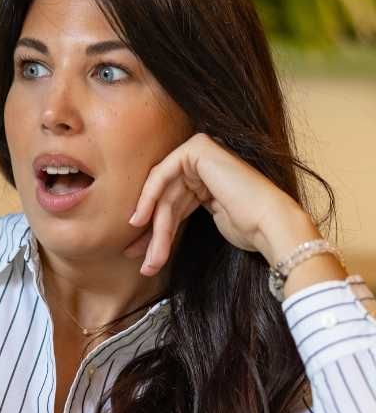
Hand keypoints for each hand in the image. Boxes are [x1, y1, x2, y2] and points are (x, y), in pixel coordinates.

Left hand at [127, 133, 318, 275]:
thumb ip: (177, 218)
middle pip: (167, 200)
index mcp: (208, 178)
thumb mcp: (206, 221)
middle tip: (144, 264)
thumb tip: (146, 236)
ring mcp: (202, 151)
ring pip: (165, 194)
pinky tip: (139, 220)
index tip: (139, 255)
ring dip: (156, 229)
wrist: (272, 225)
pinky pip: (162, 174)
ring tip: (151, 260)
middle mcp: (204, 162)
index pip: (172, 203)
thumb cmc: (249, 229)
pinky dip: (148, 197)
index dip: (155, 231)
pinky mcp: (198, 148)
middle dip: (154, 234)